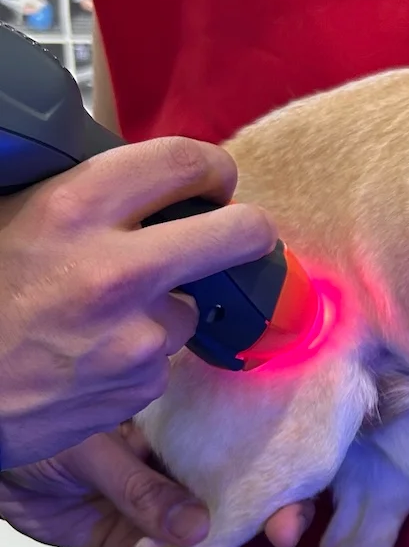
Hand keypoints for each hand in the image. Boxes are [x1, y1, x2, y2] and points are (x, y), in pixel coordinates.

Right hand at [0, 137, 276, 467]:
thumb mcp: (12, 213)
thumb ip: (81, 192)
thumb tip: (141, 181)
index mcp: (75, 209)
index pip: (183, 162)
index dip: (211, 168)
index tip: (212, 180)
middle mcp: (116, 270)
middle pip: (238, 233)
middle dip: (247, 230)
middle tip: (238, 233)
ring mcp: (137, 334)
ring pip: (191, 306)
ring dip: (165, 307)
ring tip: (104, 314)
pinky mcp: (142, 384)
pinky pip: (163, 357)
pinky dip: (140, 354)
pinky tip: (92, 352)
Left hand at [0, 427, 313, 546]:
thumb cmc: (39, 435)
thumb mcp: (91, 452)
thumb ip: (142, 489)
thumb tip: (198, 528)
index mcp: (185, 436)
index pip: (247, 460)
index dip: (277, 493)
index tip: (285, 530)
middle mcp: (187, 476)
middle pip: (239, 515)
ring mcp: (165, 517)